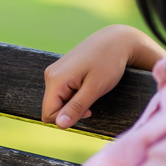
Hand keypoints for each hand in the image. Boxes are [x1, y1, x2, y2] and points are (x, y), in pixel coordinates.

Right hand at [42, 25, 165, 128]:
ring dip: (74, 102)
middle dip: (71, 110)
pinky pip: (62, 92)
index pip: (48, 114)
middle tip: (91, 99)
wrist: (116, 40)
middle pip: (52, 108)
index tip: (88, 110)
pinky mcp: (61, 71)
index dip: (67, 118)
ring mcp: (55, 72)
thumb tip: (60, 125)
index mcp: (55, 80)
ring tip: (91, 89)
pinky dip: (74, 94)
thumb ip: (76, 107)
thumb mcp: (94, 89)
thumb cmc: (108, 63)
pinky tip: (87, 84)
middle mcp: (50, 75)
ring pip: (58, 100)